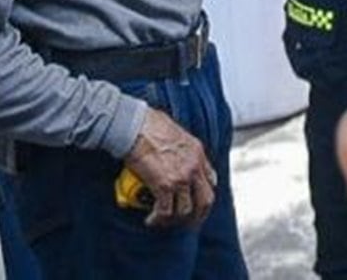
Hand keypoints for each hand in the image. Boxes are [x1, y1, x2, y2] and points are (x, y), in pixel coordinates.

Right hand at [124, 108, 217, 229]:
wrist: (135, 125)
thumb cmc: (149, 124)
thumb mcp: (176, 133)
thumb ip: (181, 148)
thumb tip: (172, 156)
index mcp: (198, 153)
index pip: (211, 179)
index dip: (204, 194)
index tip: (196, 201)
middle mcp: (193, 167)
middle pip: (205, 200)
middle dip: (198, 215)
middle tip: (187, 223)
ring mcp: (181, 177)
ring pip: (185, 210)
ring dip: (175, 219)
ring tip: (164, 221)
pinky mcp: (163, 185)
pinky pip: (165, 211)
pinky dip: (158, 219)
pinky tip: (151, 220)